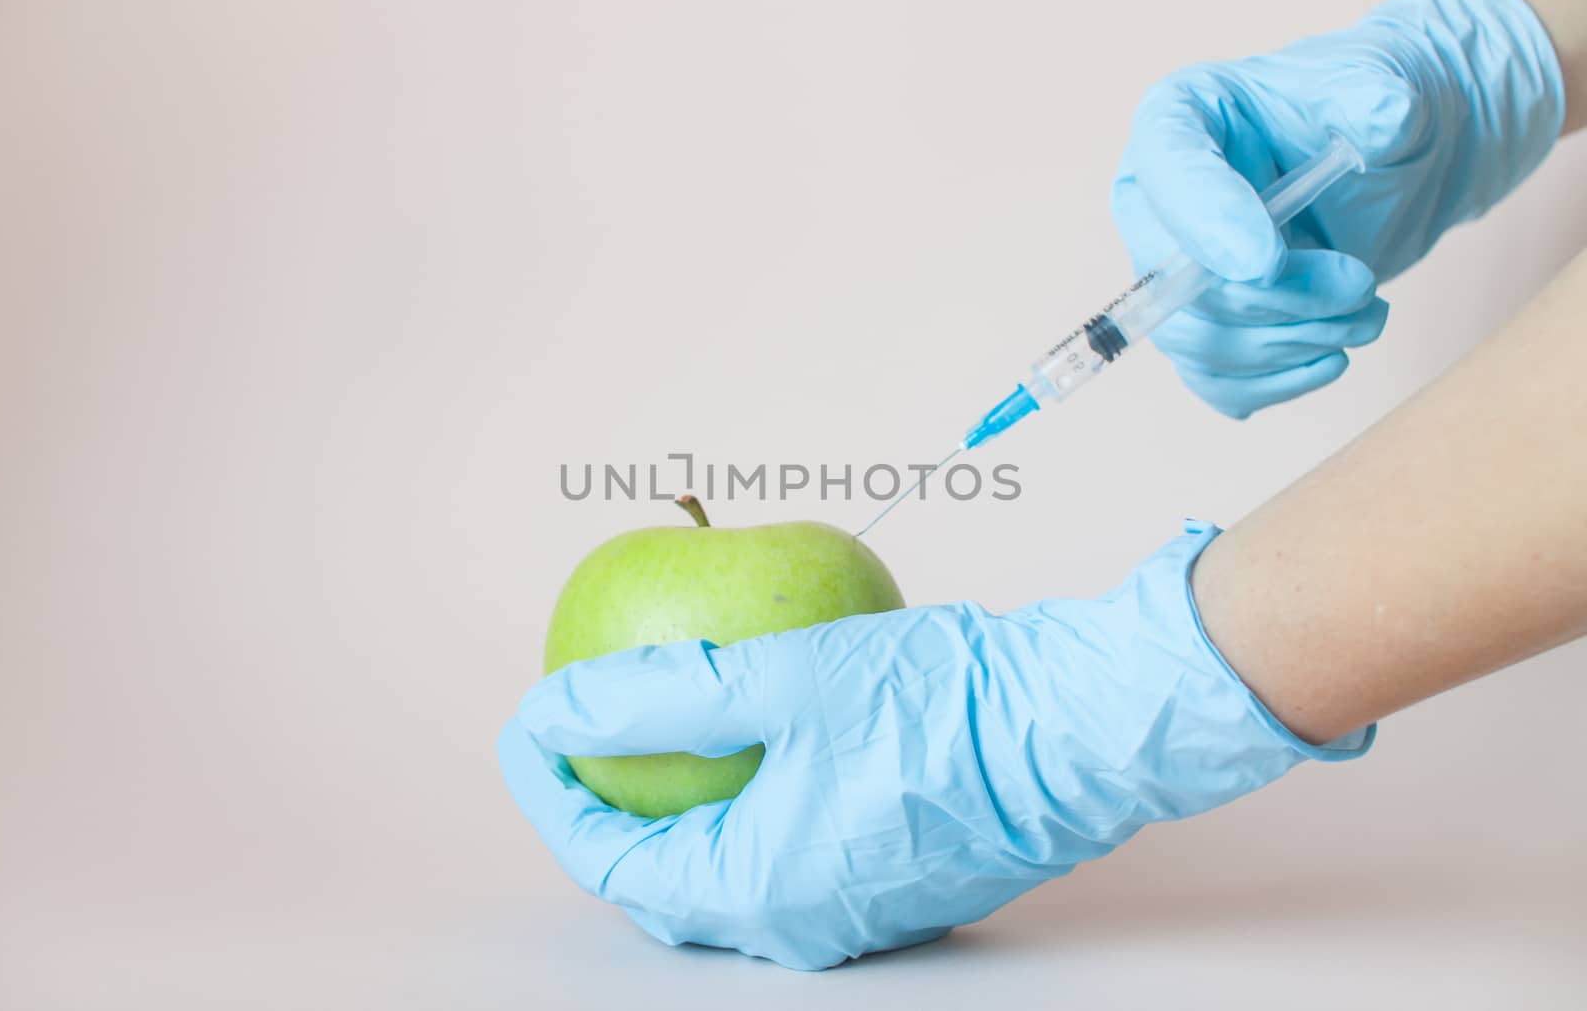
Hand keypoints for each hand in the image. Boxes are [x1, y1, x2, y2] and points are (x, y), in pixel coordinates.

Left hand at [499, 523, 1371, 969]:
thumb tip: (554, 710)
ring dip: (675, 812)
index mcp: (760, 892)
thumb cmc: (940, 709)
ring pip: (726, 872)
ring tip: (648, 740)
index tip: (529, 725)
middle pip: (665, 881)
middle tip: (578, 741)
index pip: (614, 864)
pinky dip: (740, 807)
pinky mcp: (889, 878)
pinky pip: (784, 855)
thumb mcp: (778, 681)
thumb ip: (657, 698)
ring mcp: (850, 909)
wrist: (1075, 731)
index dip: (554, 794)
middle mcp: (800, 923)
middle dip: (607, 815)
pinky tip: (743, 745)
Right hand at [1111, 0, 1564, 417]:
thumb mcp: (1383, 87)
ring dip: (1289, 344)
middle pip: (1175, 278)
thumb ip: (1378, 97)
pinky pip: (1215, 380)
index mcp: (1181, 118)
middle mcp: (1157, 200)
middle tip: (1360, 286)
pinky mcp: (1205, 326)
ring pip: (1195, 341)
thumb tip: (1383, 117)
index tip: (1268, 262)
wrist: (1398, 164)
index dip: (1205, 222)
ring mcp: (1173, 272)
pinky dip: (1277, 382)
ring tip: (1367, 314)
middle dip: (1273, 299)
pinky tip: (1332, 355)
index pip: (1166, 170)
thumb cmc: (1372, 114)